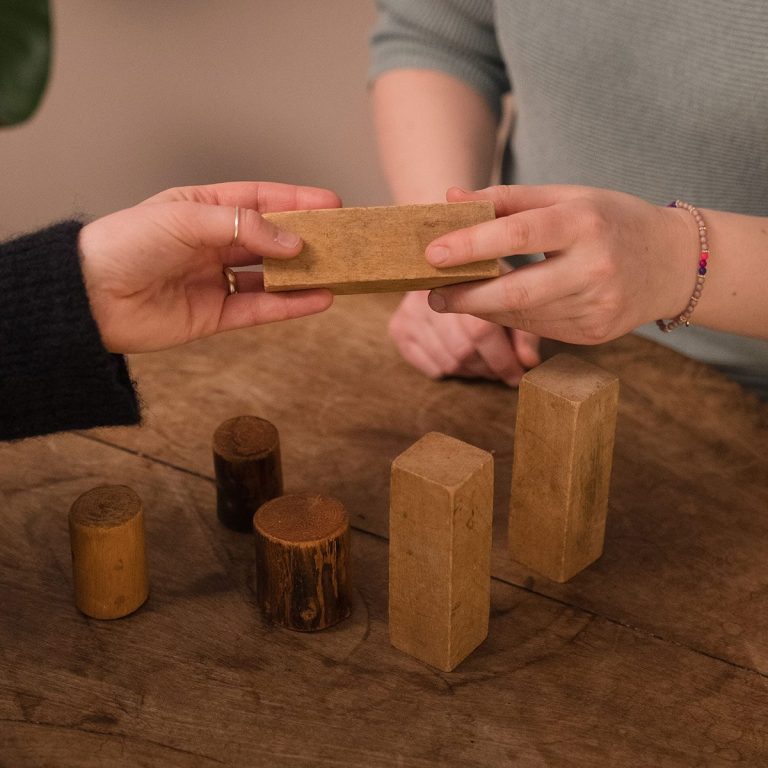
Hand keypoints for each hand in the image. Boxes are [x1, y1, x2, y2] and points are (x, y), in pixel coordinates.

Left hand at [79, 181, 340, 353]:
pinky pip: (261, 309)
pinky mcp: (217, 316)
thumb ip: (241, 227)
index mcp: (203, 209)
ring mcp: (217, 281)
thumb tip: (292, 243)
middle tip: (343, 239)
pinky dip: (291, 306)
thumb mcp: (186, 219)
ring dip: (304, 274)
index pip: (260, 201)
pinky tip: (319, 299)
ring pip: (271, 277)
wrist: (90, 297)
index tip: (332, 204)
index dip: (296, 201)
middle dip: (307, 238)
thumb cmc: (127, 244)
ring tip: (339, 270)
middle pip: (271, 239)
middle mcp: (213, 244)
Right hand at [389, 290, 540, 385]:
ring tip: (483, 363)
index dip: (501, 358)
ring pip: (447, 362)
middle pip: (463, 350)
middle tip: (501, 370)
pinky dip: (450, 370)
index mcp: (461, 278)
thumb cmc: (486, 285)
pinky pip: (430, 367)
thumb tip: (528, 361)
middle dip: (488, 368)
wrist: (446, 266)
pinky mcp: (397, 327)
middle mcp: (428, 291)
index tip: (516, 374)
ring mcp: (409, 310)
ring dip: (471, 372)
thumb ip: (523, 331)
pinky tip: (460, 358)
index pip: (480, 331)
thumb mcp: (510, 296)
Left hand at [425, 185, 698, 344]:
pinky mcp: (595, 333)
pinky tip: (495, 307)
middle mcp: (595, 268)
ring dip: (483, 309)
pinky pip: (539, 328)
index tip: (432, 254)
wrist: (673, 264)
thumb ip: (509, 199)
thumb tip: (451, 199)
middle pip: (516, 292)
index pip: (519, 234)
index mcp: (586, 223)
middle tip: (431, 294)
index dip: (472, 245)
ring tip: (456, 297)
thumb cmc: (611, 220)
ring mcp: (597, 306)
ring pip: (523, 315)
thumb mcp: (568, 197)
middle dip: (466, 297)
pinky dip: (510, 318)